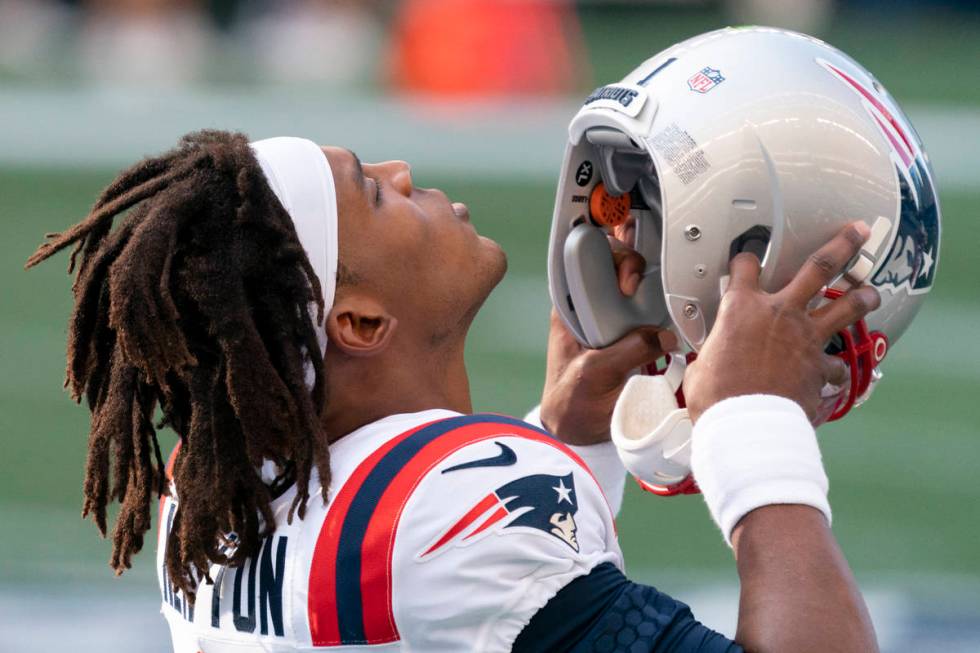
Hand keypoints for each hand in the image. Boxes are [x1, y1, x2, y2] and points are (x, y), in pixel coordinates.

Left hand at [540, 234, 675, 444]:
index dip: (603, 254)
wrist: (579, 431)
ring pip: (635, 283)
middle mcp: (590, 307)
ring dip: (652, 277)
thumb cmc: (572, 401)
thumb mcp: (596, 374)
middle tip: (636, 284)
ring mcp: (612, 319)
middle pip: (614, 264)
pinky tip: (676, 296)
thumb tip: (662, 336)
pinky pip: (650, 309)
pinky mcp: (632, 333)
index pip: (583, 261)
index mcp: (569, 308)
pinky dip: (664, 303)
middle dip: (631, 261)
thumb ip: (628, 352)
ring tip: (664, 273)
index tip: (622, 272)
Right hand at [684, 222, 881, 422]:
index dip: (745, 259)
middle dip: (842, 245)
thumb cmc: (718, 396)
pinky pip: (837, 364)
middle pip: (820, 267)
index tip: (747, 259)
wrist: (746, 422)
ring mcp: (806, 338)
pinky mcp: (821, 366)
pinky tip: (837, 369)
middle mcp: (780, 313)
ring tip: (871, 291)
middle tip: (856, 233)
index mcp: (742, 308)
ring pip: (846, 306)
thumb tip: (706, 362)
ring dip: (862, 296)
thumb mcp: (702, 365)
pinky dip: (837, 367)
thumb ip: (712, 354)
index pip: (745, 267)